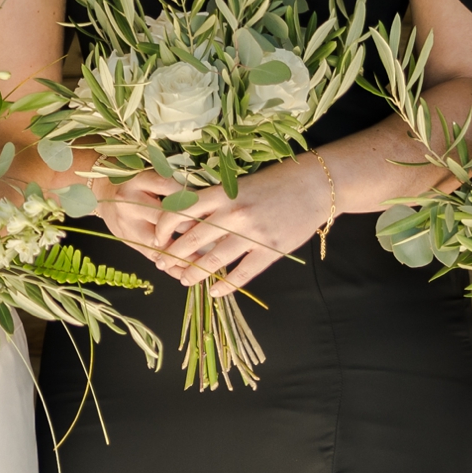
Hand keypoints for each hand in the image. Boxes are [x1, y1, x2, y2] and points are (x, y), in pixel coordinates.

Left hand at [160, 159, 331, 294]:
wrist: (315, 185)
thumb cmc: (277, 181)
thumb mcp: (241, 184)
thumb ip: (217, 201)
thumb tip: (187, 221)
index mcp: (224, 193)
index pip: (182, 210)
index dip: (164, 227)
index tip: (156, 238)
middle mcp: (234, 213)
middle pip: (192, 239)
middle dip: (173, 255)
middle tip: (163, 264)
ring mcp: (252, 234)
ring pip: (213, 260)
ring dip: (194, 274)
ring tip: (184, 280)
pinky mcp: (269, 251)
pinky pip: (241, 275)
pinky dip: (225, 286)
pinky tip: (215, 291)